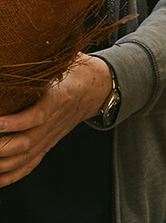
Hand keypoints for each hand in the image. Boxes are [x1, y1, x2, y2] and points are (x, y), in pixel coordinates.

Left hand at [0, 55, 112, 183]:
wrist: (99, 88)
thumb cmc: (77, 71)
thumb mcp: (64, 60)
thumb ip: (42, 59)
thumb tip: (19, 47)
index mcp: (59, 97)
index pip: (37, 115)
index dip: (15, 122)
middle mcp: (54, 122)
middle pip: (26, 143)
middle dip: (0, 146)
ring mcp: (51, 136)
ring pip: (25, 157)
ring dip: (2, 162)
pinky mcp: (48, 144)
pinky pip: (30, 165)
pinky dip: (12, 175)